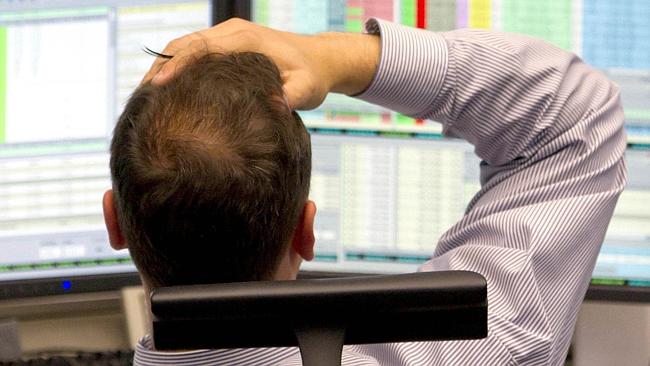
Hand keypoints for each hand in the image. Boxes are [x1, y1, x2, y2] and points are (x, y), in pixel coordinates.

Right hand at [141, 18, 378, 109]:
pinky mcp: (227, 48)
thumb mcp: (307, 88)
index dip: (177, 66)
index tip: (158, 86)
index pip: (201, 48)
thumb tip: (274, 106)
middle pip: (184, 45)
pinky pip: (194, 55)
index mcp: (244, 39)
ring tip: (145, 97)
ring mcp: (227, 38)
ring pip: (184, 48)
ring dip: (163, 68)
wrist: (321, 60)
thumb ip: (292, 97)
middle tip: (140, 97)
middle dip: (159, 68)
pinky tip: (167, 93)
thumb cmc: (313, 75)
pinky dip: (176, 69)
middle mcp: (231, 34)